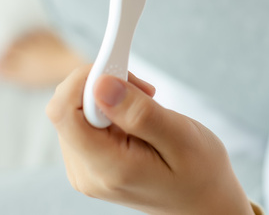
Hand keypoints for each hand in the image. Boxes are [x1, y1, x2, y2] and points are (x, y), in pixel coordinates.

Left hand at [46, 65, 253, 214]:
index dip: (85, 78)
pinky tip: (138, 119)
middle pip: (67, 107)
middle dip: (103, 85)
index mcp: (106, 169)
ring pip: (75, 111)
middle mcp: (86, 173)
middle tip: (147, 91)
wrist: (205, 204)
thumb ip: (138, 112)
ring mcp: (86, 171)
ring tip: (147, 109)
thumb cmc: (201, 173)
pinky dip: (110, 109)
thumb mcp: (180, 137)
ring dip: (108, 97)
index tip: (121, 68)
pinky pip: (85, 122)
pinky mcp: (91, 165)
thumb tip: (100, 84)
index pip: (63, 111)